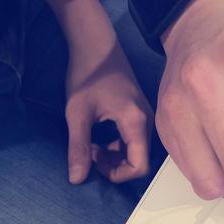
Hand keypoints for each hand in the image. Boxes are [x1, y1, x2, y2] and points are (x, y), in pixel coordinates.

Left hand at [65, 26, 152, 183]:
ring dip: (113, 155)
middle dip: (113, 165)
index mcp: (137, 121)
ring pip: (136, 150)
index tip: (93, 163)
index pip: (139, 166)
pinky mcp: (139, 111)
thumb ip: (78, 147)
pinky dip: (116, 145)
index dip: (116, 174)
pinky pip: (133, 139)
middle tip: (88, 152)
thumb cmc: (88, 73)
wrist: (96, 44)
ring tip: (90, 145)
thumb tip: (76, 179)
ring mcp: (145, 115)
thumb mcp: (77, 113)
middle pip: (139, 160)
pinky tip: (97, 135)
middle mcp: (147, 120)